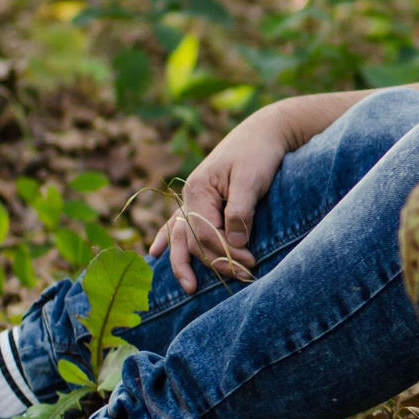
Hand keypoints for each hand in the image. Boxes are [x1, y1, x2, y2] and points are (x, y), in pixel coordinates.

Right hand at [145, 103, 291, 292]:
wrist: (263, 132)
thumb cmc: (259, 152)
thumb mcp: (252, 178)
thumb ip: (240, 210)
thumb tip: (234, 242)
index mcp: (198, 190)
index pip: (204, 233)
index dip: (226, 252)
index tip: (251, 263)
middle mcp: (189, 196)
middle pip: (194, 240)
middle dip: (216, 261)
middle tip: (245, 275)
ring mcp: (192, 198)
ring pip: (182, 236)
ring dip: (187, 261)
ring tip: (189, 287)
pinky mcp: (202, 200)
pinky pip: (180, 224)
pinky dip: (168, 239)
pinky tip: (155, 253)